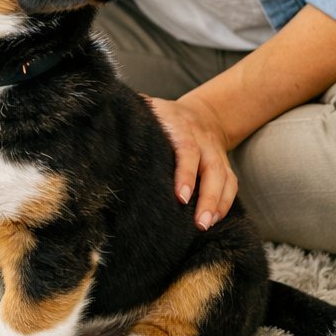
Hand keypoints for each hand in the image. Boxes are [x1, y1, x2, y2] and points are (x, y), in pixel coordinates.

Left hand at [144, 93, 237, 229]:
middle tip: (199, 223)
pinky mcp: (225, 166)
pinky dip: (226, 203)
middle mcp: (203, 141)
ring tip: (205, 226)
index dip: (185, 173)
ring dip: (217, 204)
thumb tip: (105, 125)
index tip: (181, 197)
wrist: (202, 113)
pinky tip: (215, 219)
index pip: (187, 150)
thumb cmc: (165, 116)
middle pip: (211, 169)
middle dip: (207, 197)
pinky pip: (231, 185)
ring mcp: (216, 154)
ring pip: (224, 179)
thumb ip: (133, 116)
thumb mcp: (149, 109)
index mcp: (181, 126)